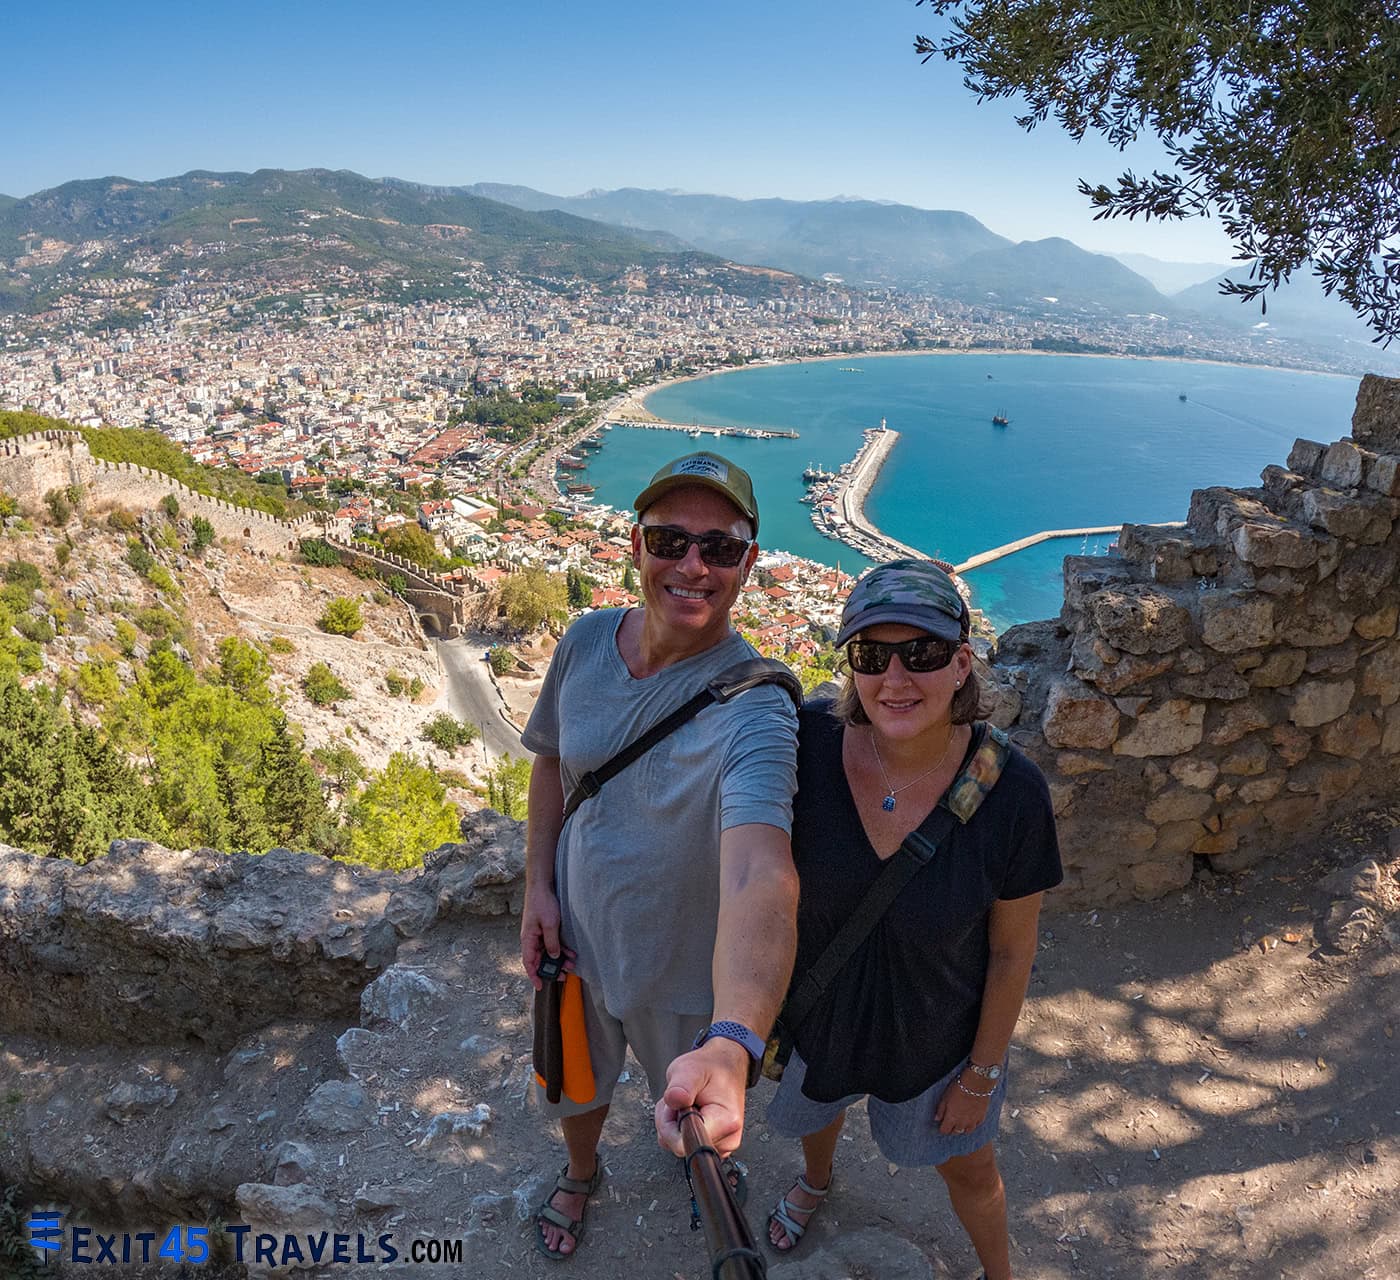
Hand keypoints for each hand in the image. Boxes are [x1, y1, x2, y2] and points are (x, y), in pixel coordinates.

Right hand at [519, 886, 572, 989]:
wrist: (542, 885)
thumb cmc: (542, 902)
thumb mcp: (550, 924)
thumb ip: (551, 942)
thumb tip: (553, 956)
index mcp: (528, 938)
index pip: (528, 962)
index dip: (533, 975)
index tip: (540, 986)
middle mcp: (532, 938)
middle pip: (539, 959)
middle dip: (551, 968)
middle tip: (564, 976)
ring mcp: (538, 933)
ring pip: (548, 952)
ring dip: (559, 959)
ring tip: (571, 965)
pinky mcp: (545, 928)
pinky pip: (552, 943)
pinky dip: (561, 948)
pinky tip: (571, 953)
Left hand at [654, 1039, 748, 1158]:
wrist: (725, 1068)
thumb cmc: (711, 1067)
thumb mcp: (690, 1069)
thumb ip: (681, 1085)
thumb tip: (673, 1099)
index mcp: (725, 1121)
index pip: (687, 1144)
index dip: (671, 1125)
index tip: (676, 1106)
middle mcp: (727, 1138)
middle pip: (680, 1147)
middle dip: (670, 1122)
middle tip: (680, 1100)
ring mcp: (722, 1145)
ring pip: (680, 1147)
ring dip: (673, 1125)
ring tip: (684, 1104)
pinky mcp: (715, 1145)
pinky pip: (685, 1146)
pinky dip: (679, 1129)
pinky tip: (687, 1113)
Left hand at [933, 1068, 993, 1135]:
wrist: (976, 1083)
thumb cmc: (959, 1088)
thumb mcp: (945, 1097)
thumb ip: (940, 1110)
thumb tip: (937, 1118)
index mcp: (951, 1118)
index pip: (945, 1130)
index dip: (942, 1128)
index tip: (941, 1124)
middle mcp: (962, 1123)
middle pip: (955, 1132)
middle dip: (951, 1128)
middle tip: (950, 1122)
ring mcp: (973, 1121)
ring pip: (966, 1131)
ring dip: (962, 1128)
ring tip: (960, 1122)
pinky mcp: (981, 1117)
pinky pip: (976, 1125)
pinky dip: (973, 1123)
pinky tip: (971, 1118)